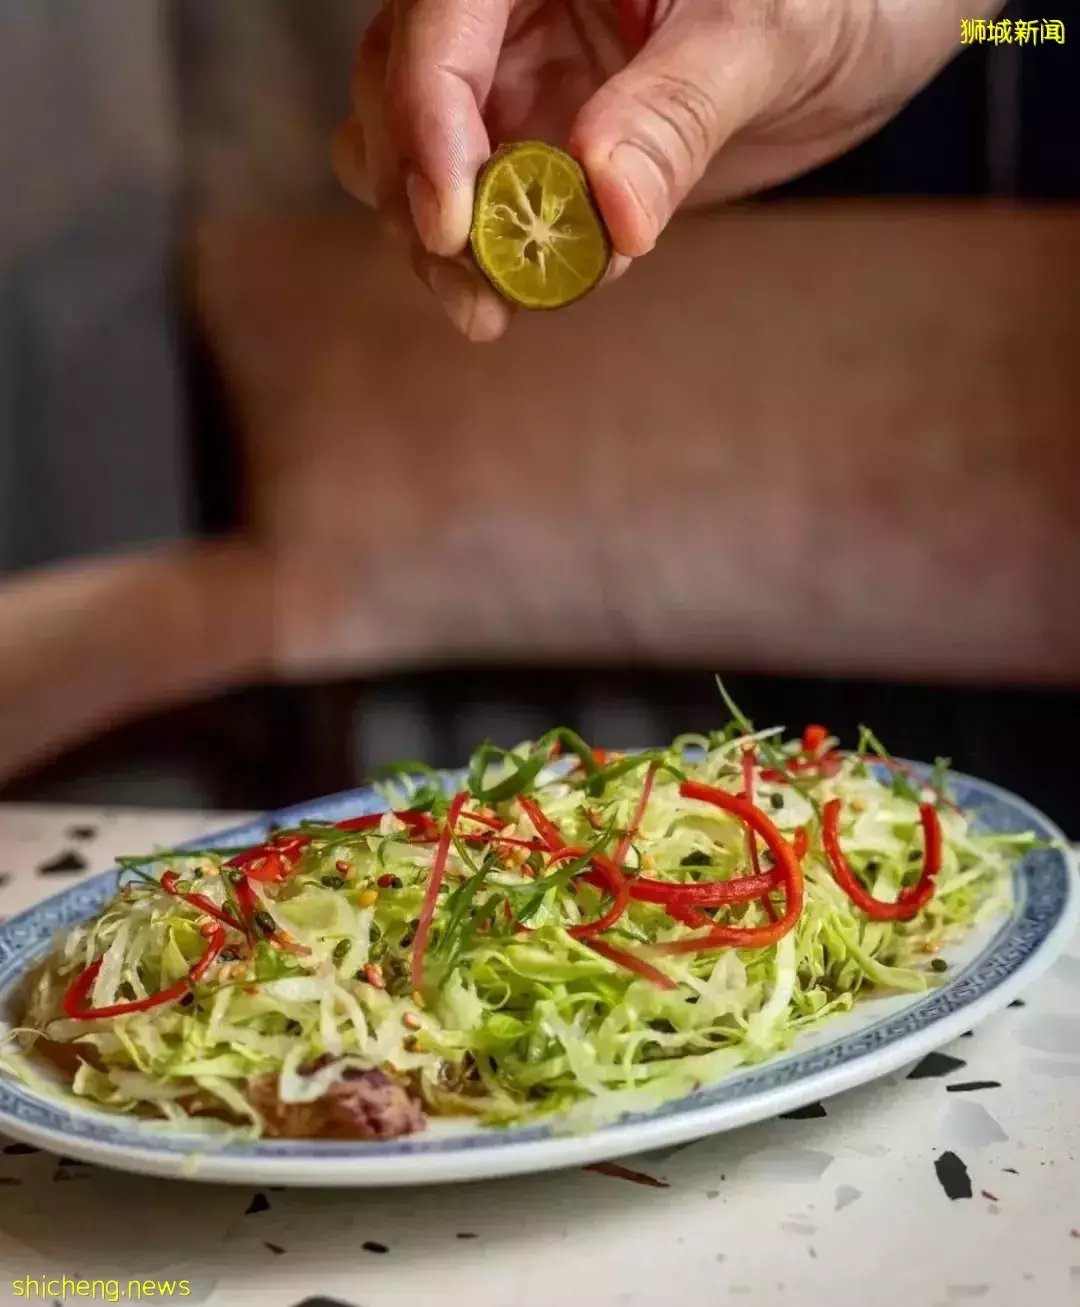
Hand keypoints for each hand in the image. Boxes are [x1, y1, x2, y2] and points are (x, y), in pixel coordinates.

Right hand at [334, 0, 993, 341]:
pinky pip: (483, 206)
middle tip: (478, 287)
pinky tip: (542, 291)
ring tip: (499, 308)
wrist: (869, 32)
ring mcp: (519, 74)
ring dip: (439, 242)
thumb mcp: (769, 34)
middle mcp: (509, 6)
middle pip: (398, 90)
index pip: (442, 20)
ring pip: (414, 155)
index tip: (450, 222)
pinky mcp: (541, 144)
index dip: (427, 119)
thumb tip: (605, 204)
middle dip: (421, 195)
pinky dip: (494, 257)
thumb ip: (680, 112)